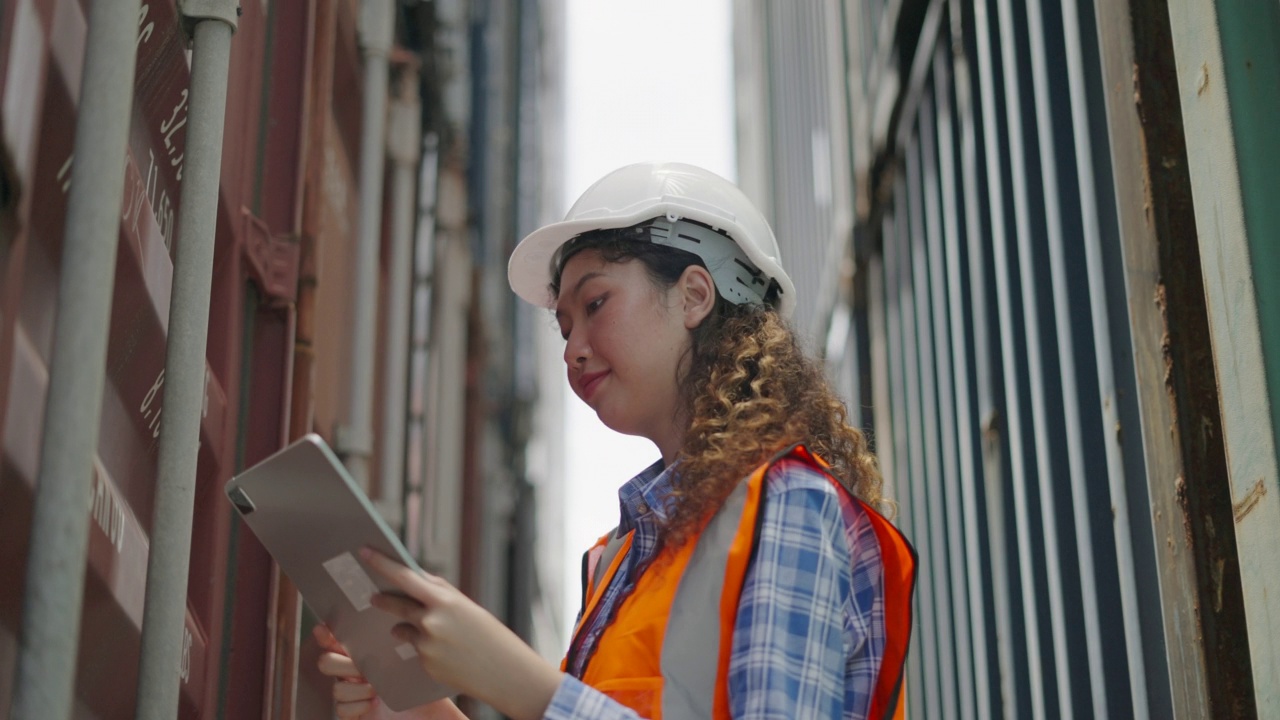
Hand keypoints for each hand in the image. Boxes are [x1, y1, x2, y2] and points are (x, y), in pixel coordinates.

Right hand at [313, 625, 465, 719]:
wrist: (432, 716)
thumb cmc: (425, 686)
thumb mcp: (418, 659)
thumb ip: (408, 638)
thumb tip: (404, 612)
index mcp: (367, 655)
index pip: (340, 641)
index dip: (327, 634)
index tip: (324, 627)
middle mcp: (355, 674)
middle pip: (327, 662)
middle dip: (340, 664)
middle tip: (362, 667)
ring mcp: (353, 695)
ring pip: (336, 688)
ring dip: (355, 688)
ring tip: (376, 690)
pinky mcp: (354, 714)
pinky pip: (341, 710)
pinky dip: (357, 707)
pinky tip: (373, 704)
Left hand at [361, 549, 563, 719]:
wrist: (504, 670)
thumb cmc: (488, 634)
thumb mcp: (466, 606)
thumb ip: (440, 592)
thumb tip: (415, 578)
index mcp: (444, 600)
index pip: (405, 577)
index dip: (382, 563)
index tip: (365, 552)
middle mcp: (431, 621)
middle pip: (396, 605)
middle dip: (384, 600)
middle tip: (373, 597)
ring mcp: (426, 645)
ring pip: (404, 630)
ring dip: (408, 628)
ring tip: (435, 634)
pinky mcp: (425, 665)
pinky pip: (415, 651)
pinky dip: (425, 649)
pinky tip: (446, 654)